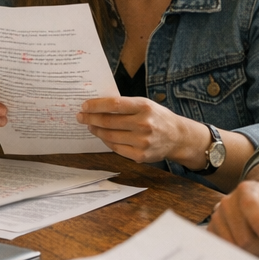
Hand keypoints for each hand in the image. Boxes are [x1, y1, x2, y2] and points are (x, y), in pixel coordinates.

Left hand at [78, 97, 203, 164]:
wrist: (178, 137)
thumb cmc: (157, 117)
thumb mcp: (145, 104)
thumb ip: (125, 105)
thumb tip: (97, 106)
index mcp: (144, 107)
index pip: (114, 104)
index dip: (96, 105)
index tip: (84, 105)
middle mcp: (144, 124)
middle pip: (109, 122)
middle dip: (91, 119)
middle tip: (81, 116)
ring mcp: (142, 141)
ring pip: (110, 136)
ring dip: (96, 130)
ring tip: (90, 126)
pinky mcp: (141, 155)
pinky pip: (116, 148)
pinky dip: (106, 141)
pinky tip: (102, 136)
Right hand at [208, 180, 258, 255]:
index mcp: (247, 190)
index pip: (249, 206)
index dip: (258, 223)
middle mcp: (227, 201)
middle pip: (242, 234)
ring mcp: (217, 215)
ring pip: (234, 244)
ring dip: (252, 251)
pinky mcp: (212, 229)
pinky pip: (225, 248)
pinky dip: (239, 252)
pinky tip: (248, 246)